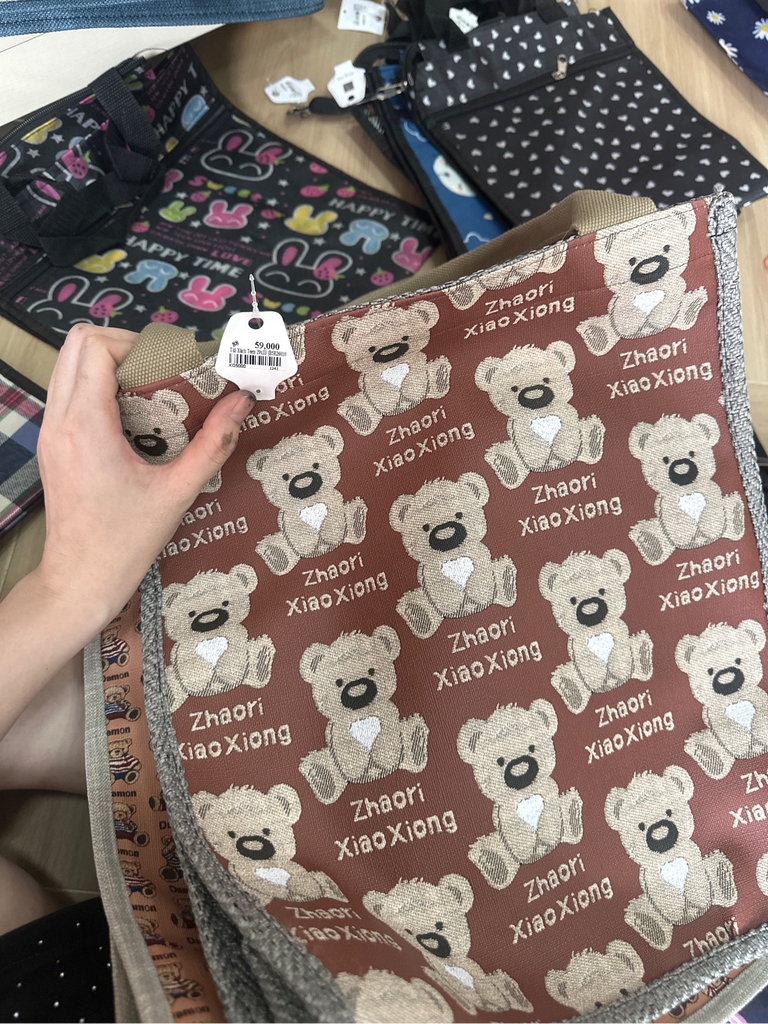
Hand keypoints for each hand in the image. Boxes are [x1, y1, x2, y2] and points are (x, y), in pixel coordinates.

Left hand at [34, 323, 253, 629]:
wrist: (79, 580)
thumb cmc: (125, 542)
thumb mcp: (178, 492)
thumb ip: (214, 444)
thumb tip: (242, 403)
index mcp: (86, 425)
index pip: (96, 347)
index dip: (136, 343)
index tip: (171, 365)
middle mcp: (59, 421)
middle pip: (76, 344)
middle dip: (123, 345)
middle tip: (161, 371)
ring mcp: (50, 431)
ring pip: (67, 364)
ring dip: (108, 364)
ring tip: (149, 391)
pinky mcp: (51, 444)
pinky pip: (67, 391)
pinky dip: (97, 387)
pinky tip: (132, 417)